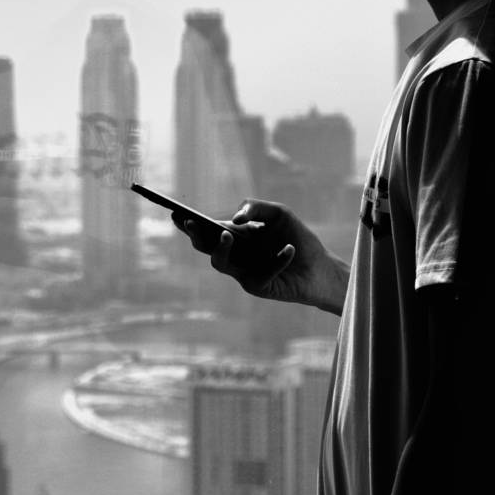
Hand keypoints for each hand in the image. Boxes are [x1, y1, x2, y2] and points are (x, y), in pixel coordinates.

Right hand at [172, 199, 349, 313]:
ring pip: (220, 263)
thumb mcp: (279, 214)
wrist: (320, 267)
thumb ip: (255, 207)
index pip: (206, 229)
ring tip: (228, 234)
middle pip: (204, 247)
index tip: (175, 213)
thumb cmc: (297, 238)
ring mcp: (241, 272)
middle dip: (195, 235)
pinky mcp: (256, 287)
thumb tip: (234, 219)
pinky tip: (289, 250)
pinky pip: (260, 273)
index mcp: (234, 236)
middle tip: (191, 223)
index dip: (188, 223)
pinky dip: (276, 260)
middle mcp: (233, 255)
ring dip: (221, 248)